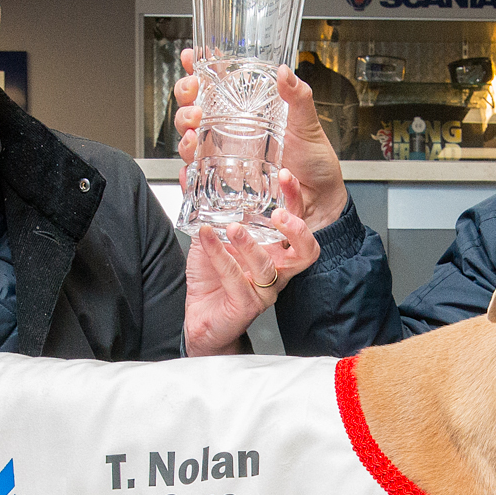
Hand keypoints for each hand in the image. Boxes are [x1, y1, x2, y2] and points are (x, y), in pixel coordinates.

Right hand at [174, 52, 348, 232]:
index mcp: (245, 112)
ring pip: (190, 143)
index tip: (188, 57)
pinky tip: (189, 170)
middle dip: (184, 100)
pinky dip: (188, 176)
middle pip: (191, 111)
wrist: (320, 198)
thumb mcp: (306, 123)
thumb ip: (298, 96)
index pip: (212, 86)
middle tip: (193, 97)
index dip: (195, 70)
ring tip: (194, 133)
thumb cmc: (312, 159)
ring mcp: (225, 159)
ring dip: (185, 136)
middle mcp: (229, 133)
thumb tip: (285, 72)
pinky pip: (199, 181)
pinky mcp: (227, 185)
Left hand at [183, 168, 321, 355]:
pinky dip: (218, 255)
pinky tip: (206, 238)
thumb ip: (205, 210)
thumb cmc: (213, 279)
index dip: (295, 200)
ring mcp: (265, 289)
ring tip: (233, 227)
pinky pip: (235, 278)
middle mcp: (276, 269)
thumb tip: (189, 176)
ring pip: (267, 265)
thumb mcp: (210, 237)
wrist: (201, 318)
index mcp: (274, 250)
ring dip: (250, 243)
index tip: (283, 177)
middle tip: (278, 213)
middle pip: (306, 249)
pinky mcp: (248, 304)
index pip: (296, 221)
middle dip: (296, 228)